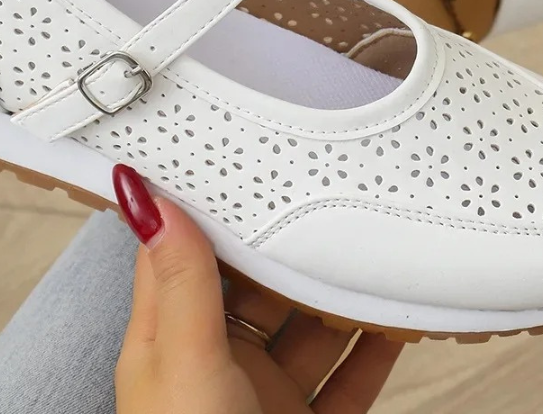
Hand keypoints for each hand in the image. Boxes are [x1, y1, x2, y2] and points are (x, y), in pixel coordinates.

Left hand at [113, 164, 401, 413]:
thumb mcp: (184, 365)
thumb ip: (179, 282)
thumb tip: (142, 194)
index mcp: (169, 337)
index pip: (187, 249)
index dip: (214, 203)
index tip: (248, 154)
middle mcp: (217, 360)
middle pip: (259, 283)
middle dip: (294, 244)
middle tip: (334, 193)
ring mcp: (265, 394)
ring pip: (311, 327)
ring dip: (340, 292)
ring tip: (376, 244)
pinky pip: (350, 377)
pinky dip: (375, 347)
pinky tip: (400, 316)